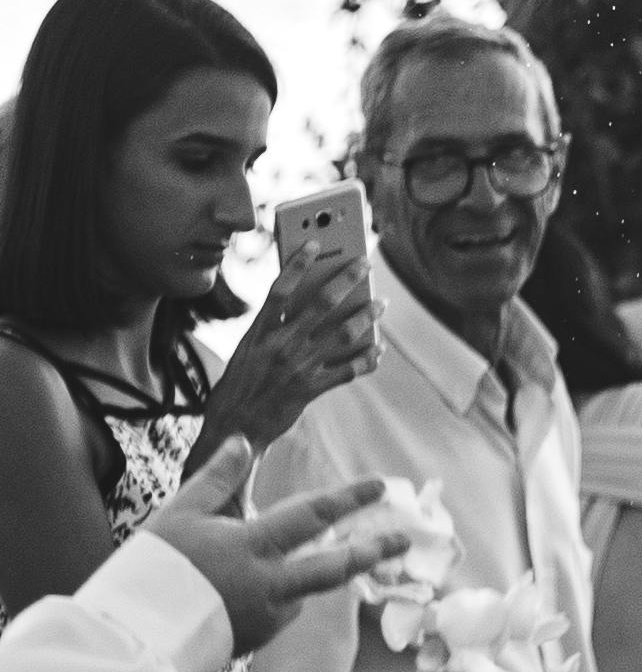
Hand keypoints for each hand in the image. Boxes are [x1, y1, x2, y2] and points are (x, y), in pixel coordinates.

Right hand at [141, 444, 401, 656]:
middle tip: (403, 541)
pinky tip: (232, 594)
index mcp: (253, 548)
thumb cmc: (154, 569)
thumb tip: (244, 441)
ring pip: (301, 587)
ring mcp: (270, 616)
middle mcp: (272, 585)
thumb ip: (217, 478)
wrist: (138, 637)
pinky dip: (270, 594)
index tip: (381, 485)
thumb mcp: (180, 514)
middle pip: (335, 567)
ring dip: (296, 573)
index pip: (312, 516)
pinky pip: (278, 608)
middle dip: (372, 551)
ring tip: (235, 569)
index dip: (349, 499)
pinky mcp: (261, 637)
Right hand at [194, 251, 378, 458]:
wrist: (233, 429)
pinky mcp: (311, 390)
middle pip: (321, 304)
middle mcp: (280, 346)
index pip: (279, 288)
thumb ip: (271, 327)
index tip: (315, 242)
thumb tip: (299, 303)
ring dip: (366, 316)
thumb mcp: (246, 350)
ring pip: (342, 334)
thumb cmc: (238, 386)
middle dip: (346, 280)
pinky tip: (378, 349)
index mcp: (258, 333)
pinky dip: (367, 358)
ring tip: (379, 304)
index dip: (298, 263)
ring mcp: (298, 368)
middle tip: (364, 264)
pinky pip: (348, 370)